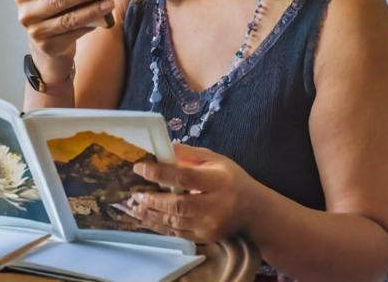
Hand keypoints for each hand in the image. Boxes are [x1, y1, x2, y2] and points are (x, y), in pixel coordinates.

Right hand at [13, 0, 114, 81]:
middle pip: (56, 0)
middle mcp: (26, 14)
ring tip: (108, 3)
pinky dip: (91, 24)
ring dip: (91, 11)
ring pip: (68, 19)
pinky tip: (103, 18)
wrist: (47, 52)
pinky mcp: (51, 47)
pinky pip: (75, 33)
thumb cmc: (52, 15)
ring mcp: (37, 32)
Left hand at [130, 144, 262, 243]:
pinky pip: (177, 233)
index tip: (140, 167)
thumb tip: (163, 148)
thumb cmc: (232, 180)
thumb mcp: (217, 160)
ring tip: (133, 206)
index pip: (185, 177)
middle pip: (178, 204)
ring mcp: (209, 225)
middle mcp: (215, 206)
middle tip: (134, 193)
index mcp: (219, 181)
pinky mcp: (205, 238)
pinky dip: (158, 226)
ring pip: (174, 221)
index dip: (160, 172)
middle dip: (153, 199)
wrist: (253, 211)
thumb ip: (190, 155)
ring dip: (151, 214)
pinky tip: (145, 218)